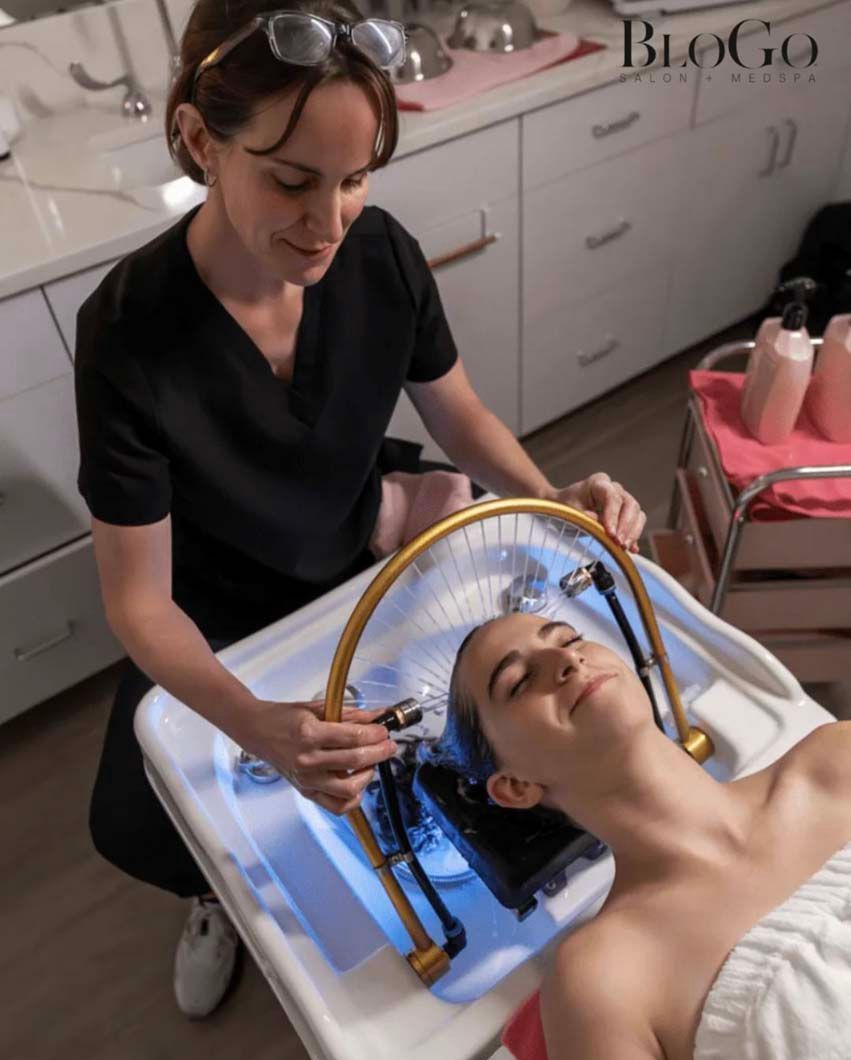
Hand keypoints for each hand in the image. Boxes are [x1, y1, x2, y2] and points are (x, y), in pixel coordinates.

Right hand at [235, 699, 396, 815]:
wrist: (258, 731)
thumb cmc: (285, 718)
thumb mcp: (317, 708)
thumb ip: (350, 713)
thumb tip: (377, 716)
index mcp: (309, 734)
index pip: (353, 737)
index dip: (375, 734)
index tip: (384, 730)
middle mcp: (308, 760)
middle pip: (356, 760)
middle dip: (380, 752)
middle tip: (389, 745)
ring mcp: (307, 780)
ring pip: (349, 788)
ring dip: (368, 775)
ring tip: (371, 763)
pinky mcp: (306, 792)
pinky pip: (337, 806)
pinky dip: (353, 798)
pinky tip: (358, 782)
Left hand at [553, 473, 645, 552]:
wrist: (563, 505)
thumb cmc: (566, 506)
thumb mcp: (570, 512)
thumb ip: (585, 517)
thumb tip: (600, 525)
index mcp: (598, 483)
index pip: (612, 497)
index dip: (613, 516)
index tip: (610, 533)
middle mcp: (614, 488)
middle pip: (629, 504)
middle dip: (626, 525)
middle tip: (619, 543)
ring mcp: (622, 499)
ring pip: (637, 513)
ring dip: (632, 532)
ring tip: (624, 547)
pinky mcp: (626, 512)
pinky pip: (636, 522)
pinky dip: (634, 535)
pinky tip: (632, 549)